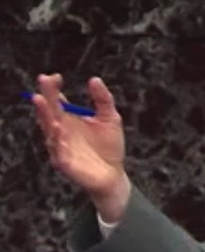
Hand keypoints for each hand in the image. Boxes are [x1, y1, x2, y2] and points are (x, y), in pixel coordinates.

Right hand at [32, 74, 129, 221]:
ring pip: (49, 131)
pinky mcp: (65, 163)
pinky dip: (57, 141)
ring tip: (43, 102)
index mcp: (69, 119)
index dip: (53, 88)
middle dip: (45, 97)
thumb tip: (94, 79)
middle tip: (43, 82)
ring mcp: (61, 147)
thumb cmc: (109, 146)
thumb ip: (103, 100)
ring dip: (46, 116)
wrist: (114, 174)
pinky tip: (59, 129)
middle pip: (49, 112)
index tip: (55, 76)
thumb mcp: (110, 119)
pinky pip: (58, 151)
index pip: (56, 101)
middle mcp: (61, 131)